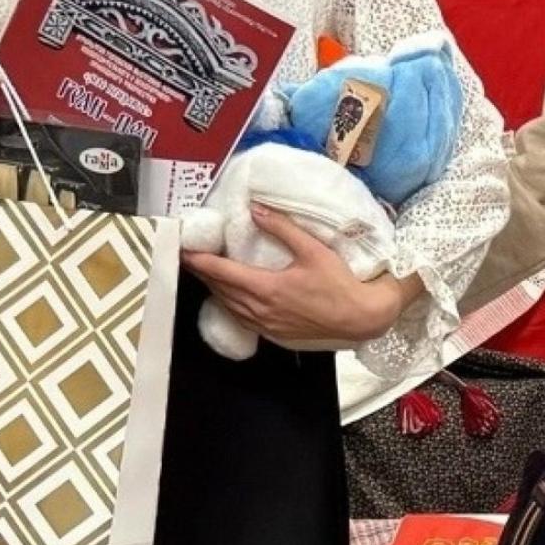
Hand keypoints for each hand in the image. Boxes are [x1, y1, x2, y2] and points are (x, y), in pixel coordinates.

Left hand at [182, 204, 417, 345]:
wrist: (361, 319)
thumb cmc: (339, 283)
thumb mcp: (313, 250)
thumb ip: (282, 228)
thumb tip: (256, 209)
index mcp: (266, 288)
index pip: (222, 272)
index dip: (199, 260)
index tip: (182, 248)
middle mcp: (260, 310)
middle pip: (219, 289)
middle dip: (202, 272)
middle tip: (188, 254)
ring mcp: (266, 326)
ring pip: (228, 306)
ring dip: (213, 288)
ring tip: (204, 271)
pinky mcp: (273, 335)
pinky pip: (241, 318)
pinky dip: (229, 304)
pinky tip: (229, 295)